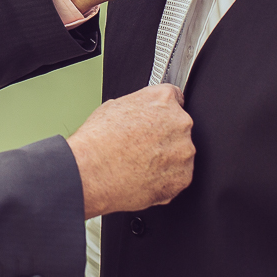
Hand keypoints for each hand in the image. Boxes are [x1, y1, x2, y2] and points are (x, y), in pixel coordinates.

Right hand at [67, 85, 194, 218]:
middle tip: (141, 145)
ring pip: (180, 152)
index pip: (174, 98)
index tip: (156, 119)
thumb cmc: (98, 141)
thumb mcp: (114, 106)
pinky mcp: (183, 176)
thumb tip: (141, 112)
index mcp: (163, 99)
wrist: (91, 172)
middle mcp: (180, 122)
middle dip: (164, 135)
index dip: (161, 110)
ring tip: (140, 163)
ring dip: (166, 157)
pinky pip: (178, 175)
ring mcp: (184, 151)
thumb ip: (139, 105)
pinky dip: (165, 178)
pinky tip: (144, 176)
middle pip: (178, 127)